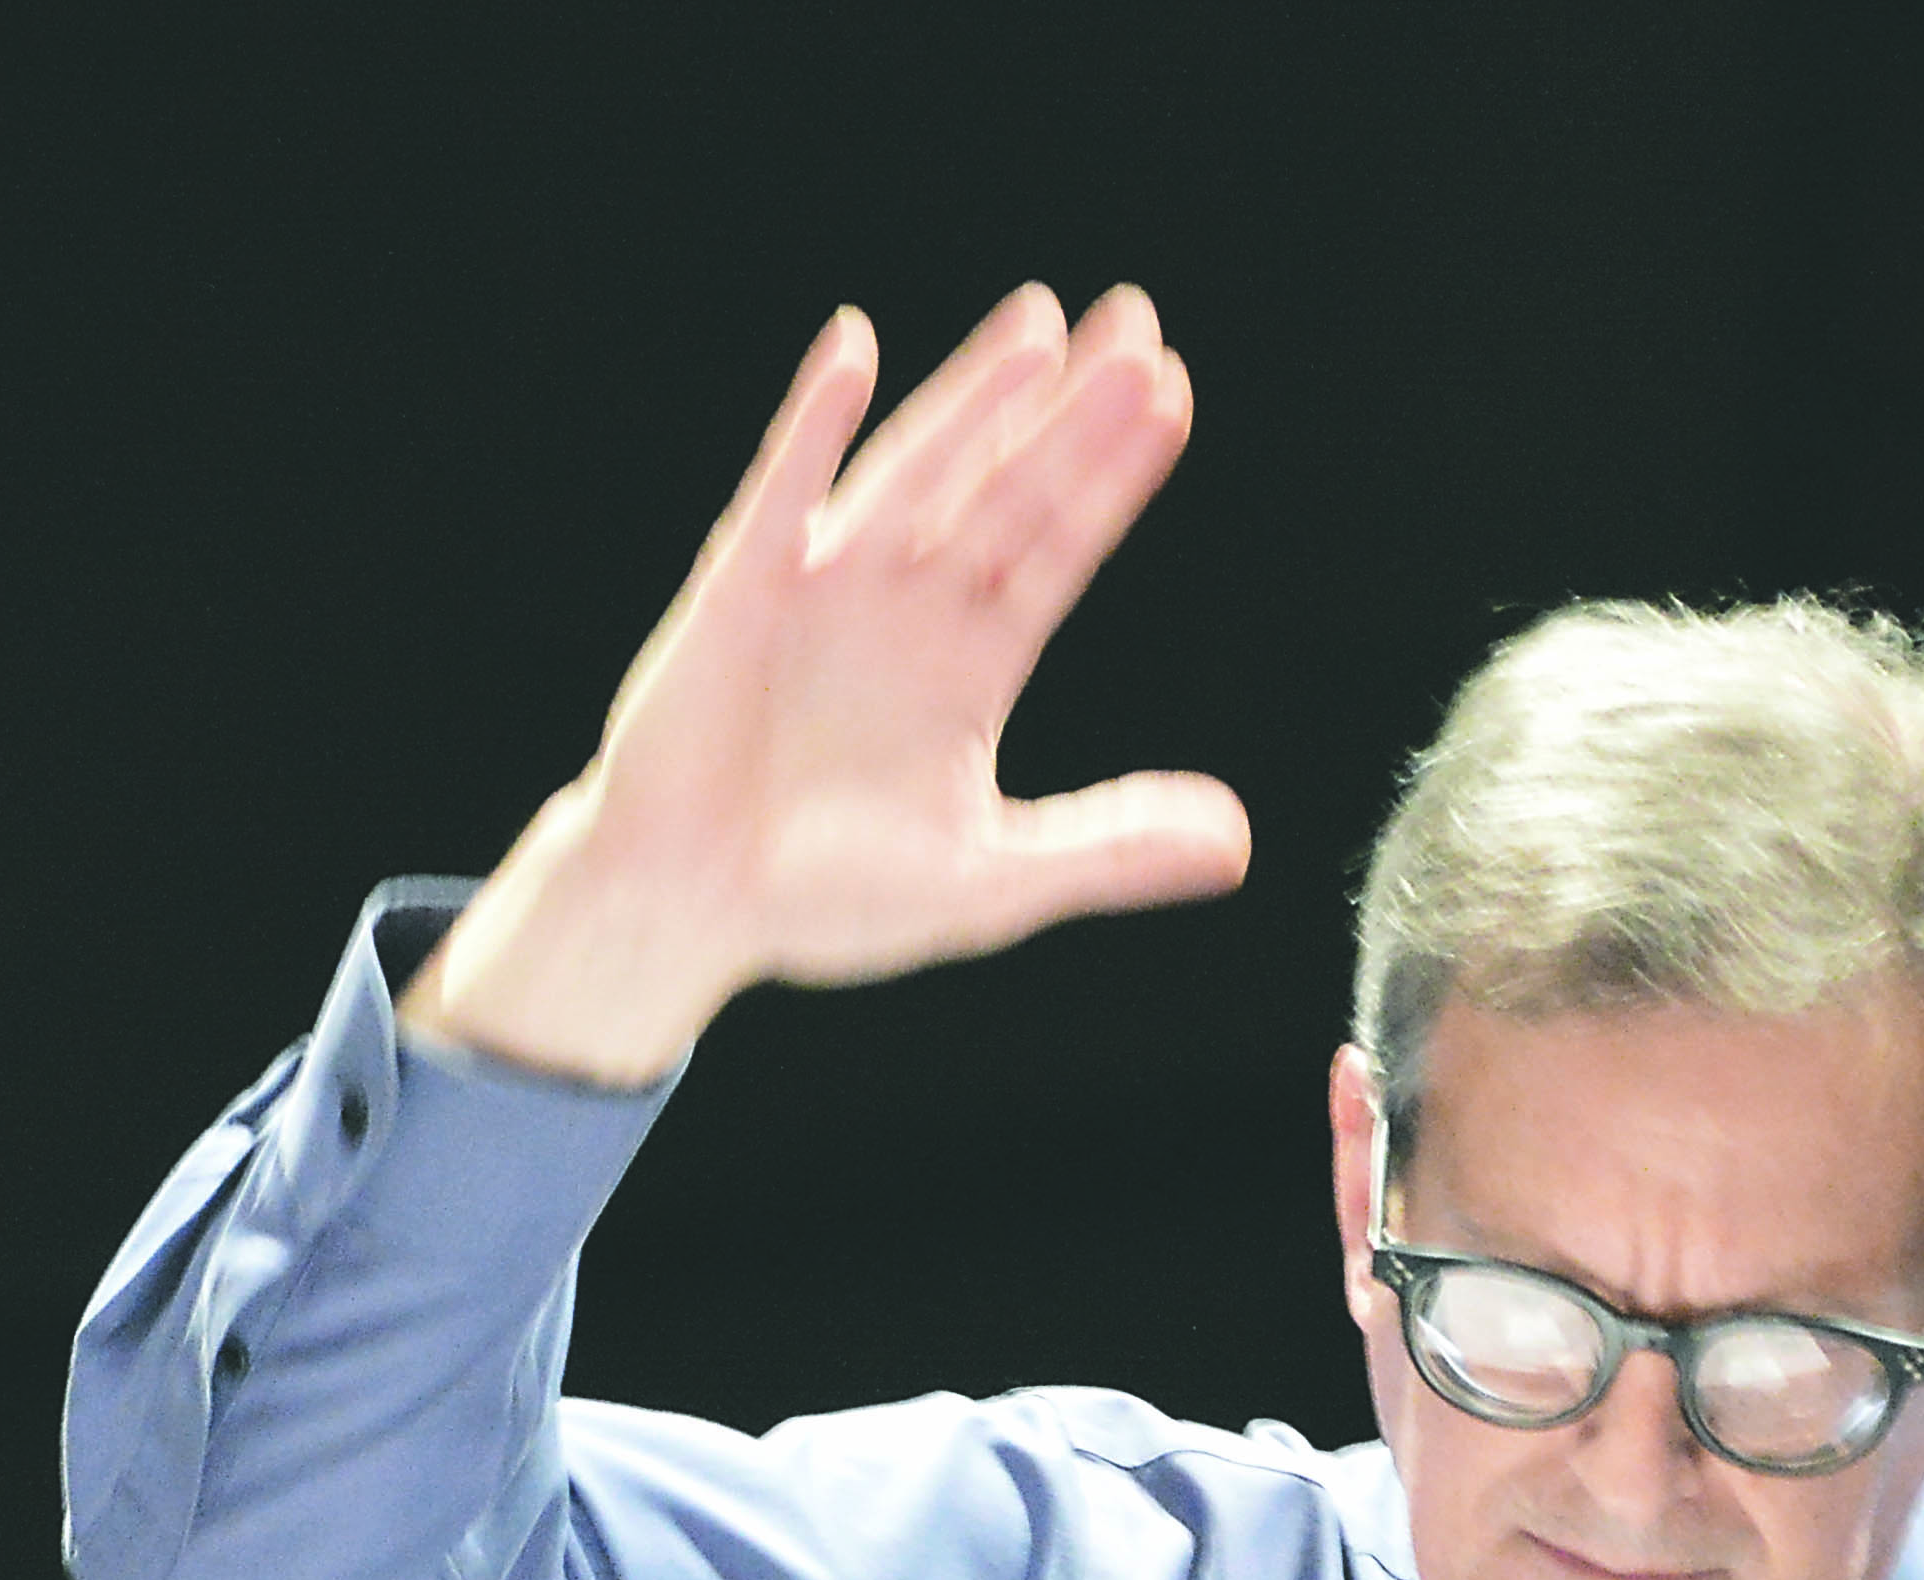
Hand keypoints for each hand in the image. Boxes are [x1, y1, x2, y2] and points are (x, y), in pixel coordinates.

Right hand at [404, 284, 1254, 1086]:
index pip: (1061, 546)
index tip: (1173, 397)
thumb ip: (1110, 851)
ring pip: (918, 471)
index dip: (1114, 474)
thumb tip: (1238, 843)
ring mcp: (826, 588)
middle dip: (1069, 410)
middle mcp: (907, 608)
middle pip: (1008, 487)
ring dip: (975, 398)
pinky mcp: (744, 589)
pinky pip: (785, 490)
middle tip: (1138, 326)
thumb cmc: (824, 900)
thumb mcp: (992, 883)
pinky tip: (856, 349)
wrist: (686, 910)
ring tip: (1040, 326)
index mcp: (969, 665)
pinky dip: (817, 421)